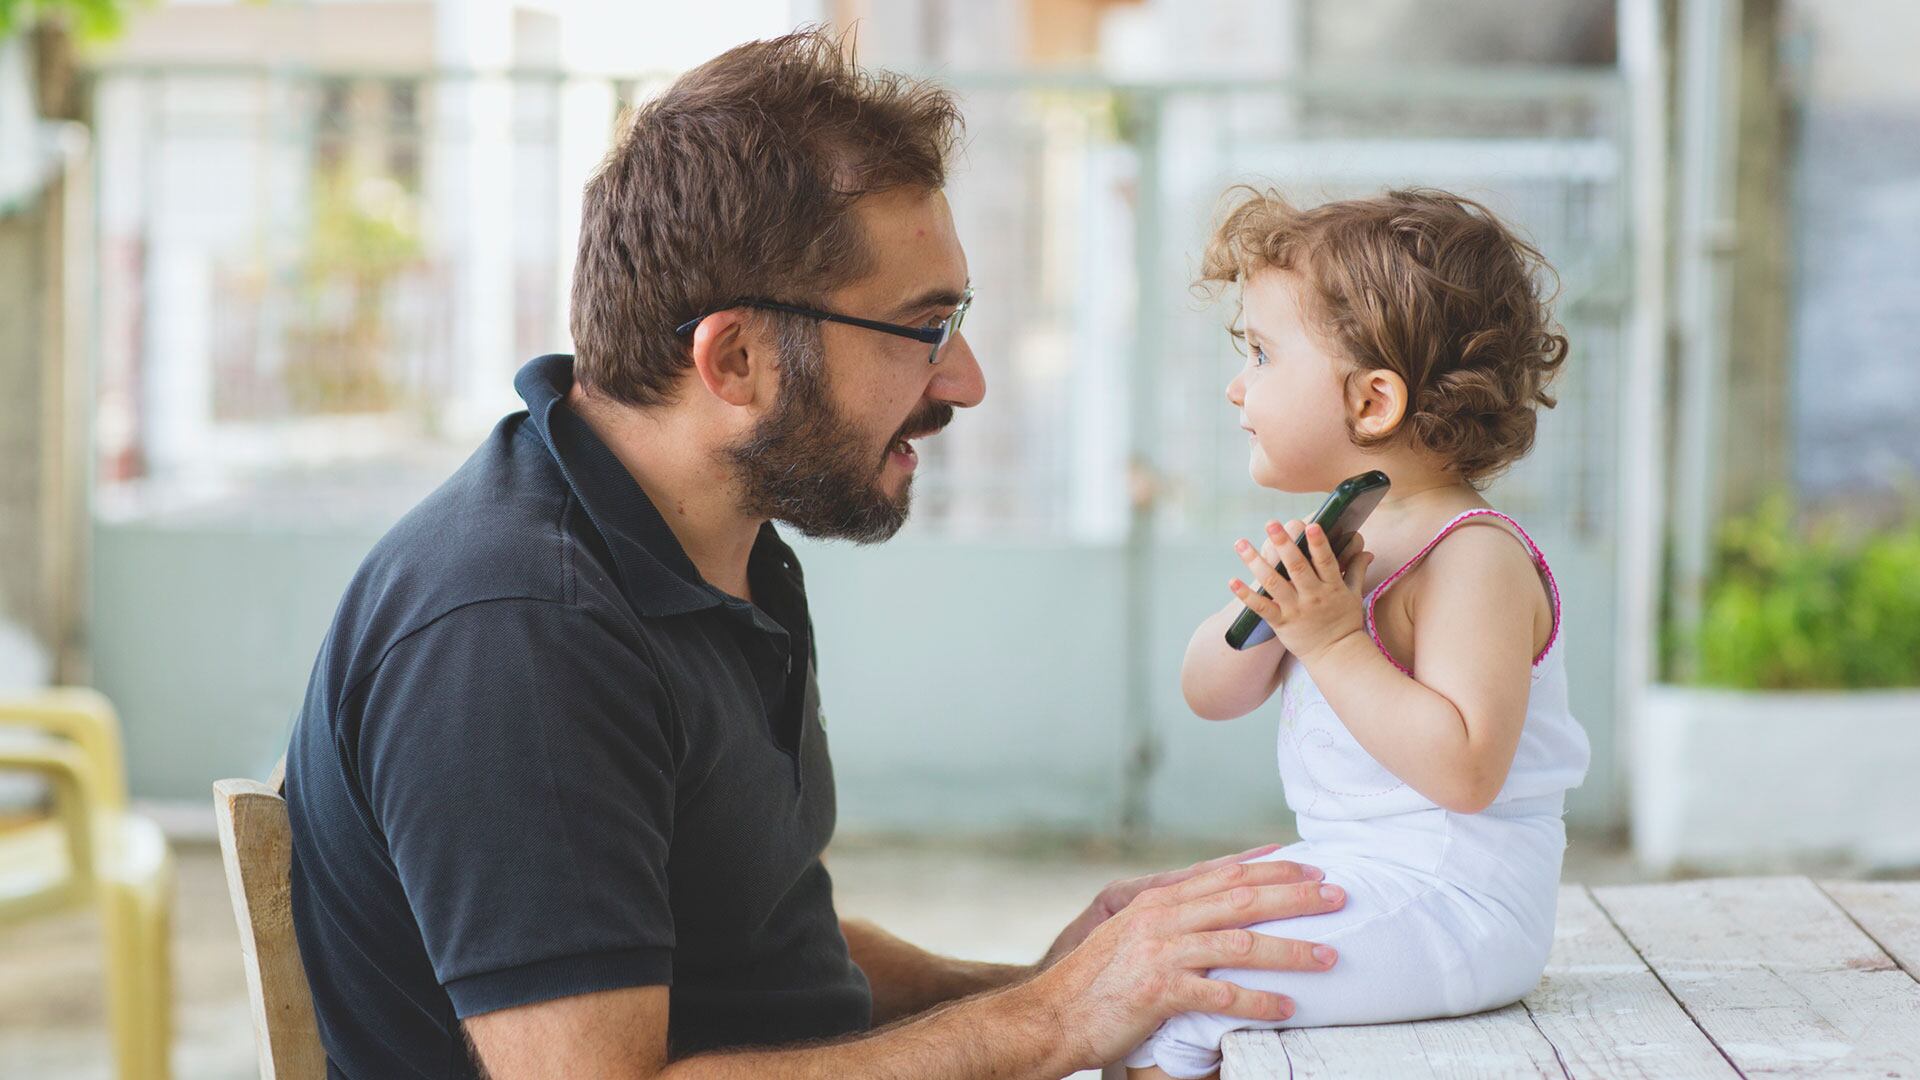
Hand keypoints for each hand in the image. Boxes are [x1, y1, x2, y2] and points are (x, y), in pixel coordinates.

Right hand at [1023, 858, 1345, 1071]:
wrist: (1050, 1014)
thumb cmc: (1095, 980)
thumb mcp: (1130, 935)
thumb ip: (1170, 919)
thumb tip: (1215, 913)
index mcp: (1157, 900)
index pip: (1224, 875)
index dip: (1270, 868)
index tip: (1308, 865)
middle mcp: (1162, 918)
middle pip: (1242, 899)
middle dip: (1296, 896)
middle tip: (1338, 896)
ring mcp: (1161, 953)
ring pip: (1240, 943)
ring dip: (1291, 950)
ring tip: (1329, 957)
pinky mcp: (1159, 991)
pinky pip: (1221, 994)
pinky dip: (1258, 1001)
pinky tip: (1288, 1007)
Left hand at [1230, 521, 1374, 664]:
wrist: (1336, 655)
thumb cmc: (1345, 622)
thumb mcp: (1354, 595)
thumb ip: (1356, 570)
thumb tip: (1366, 551)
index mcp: (1332, 586)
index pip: (1325, 561)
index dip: (1318, 543)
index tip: (1311, 525)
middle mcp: (1313, 596)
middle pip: (1296, 567)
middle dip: (1283, 544)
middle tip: (1271, 523)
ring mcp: (1295, 609)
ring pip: (1273, 583)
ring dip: (1255, 562)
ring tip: (1241, 544)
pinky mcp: (1281, 623)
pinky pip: (1261, 608)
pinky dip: (1246, 595)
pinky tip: (1232, 581)